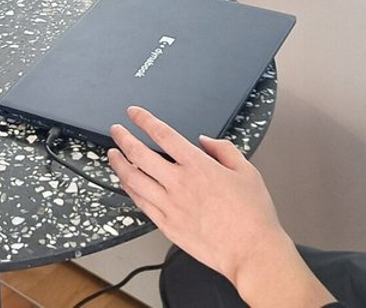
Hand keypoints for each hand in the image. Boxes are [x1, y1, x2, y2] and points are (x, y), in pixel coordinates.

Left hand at [108, 106, 332, 306]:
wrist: (251, 251)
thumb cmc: (253, 216)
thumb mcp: (247, 171)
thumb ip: (224, 150)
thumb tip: (205, 141)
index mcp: (198, 166)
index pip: (163, 134)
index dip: (144, 120)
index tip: (134, 113)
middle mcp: (179, 184)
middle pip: (140, 154)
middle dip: (124, 138)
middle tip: (116, 130)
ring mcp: (170, 206)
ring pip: (134, 180)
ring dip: (119, 164)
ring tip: (113, 154)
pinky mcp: (167, 225)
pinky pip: (140, 203)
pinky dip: (129, 189)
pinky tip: (125, 183)